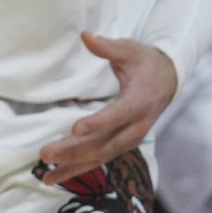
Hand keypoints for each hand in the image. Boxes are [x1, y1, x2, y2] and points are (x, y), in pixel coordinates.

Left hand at [36, 33, 177, 185]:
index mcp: (138, 103)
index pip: (116, 116)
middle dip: (75, 150)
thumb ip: (108, 47)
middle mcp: (135, 126)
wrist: (166, 80)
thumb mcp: (130, 50)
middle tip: (46, 153)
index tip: (75, 128)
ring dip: (74, 165)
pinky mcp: (121, 143)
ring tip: (47, 174)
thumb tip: (86, 36)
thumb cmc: (145, 63)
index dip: (97, 123)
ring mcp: (129, 138)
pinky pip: (101, 159)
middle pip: (104, 143)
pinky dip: (80, 168)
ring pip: (101, 156)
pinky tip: (58, 176)